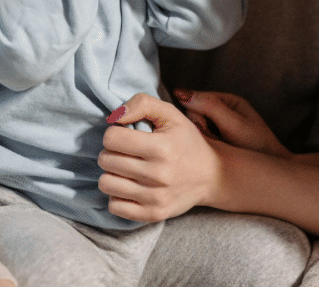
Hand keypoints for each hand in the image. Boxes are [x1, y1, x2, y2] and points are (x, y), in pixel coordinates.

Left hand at [98, 92, 222, 222]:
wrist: (213, 174)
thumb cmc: (187, 141)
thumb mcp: (171, 114)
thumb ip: (142, 104)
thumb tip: (113, 116)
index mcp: (162, 147)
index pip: (111, 138)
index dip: (115, 133)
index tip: (126, 135)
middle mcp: (158, 174)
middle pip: (106, 160)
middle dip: (111, 152)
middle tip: (126, 152)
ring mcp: (155, 197)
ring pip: (106, 183)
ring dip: (112, 174)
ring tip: (127, 169)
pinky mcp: (153, 214)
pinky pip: (114, 206)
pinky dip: (118, 195)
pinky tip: (130, 186)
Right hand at [173, 89, 290, 158]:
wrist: (267, 172)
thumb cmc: (257, 145)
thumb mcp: (234, 124)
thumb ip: (211, 107)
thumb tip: (182, 94)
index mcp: (228, 101)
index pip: (197, 100)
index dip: (197, 116)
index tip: (206, 128)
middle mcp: (221, 112)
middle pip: (193, 115)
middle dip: (201, 130)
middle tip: (217, 140)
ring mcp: (216, 128)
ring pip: (194, 131)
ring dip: (204, 140)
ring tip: (220, 148)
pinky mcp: (214, 143)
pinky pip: (198, 142)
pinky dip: (205, 148)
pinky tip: (217, 153)